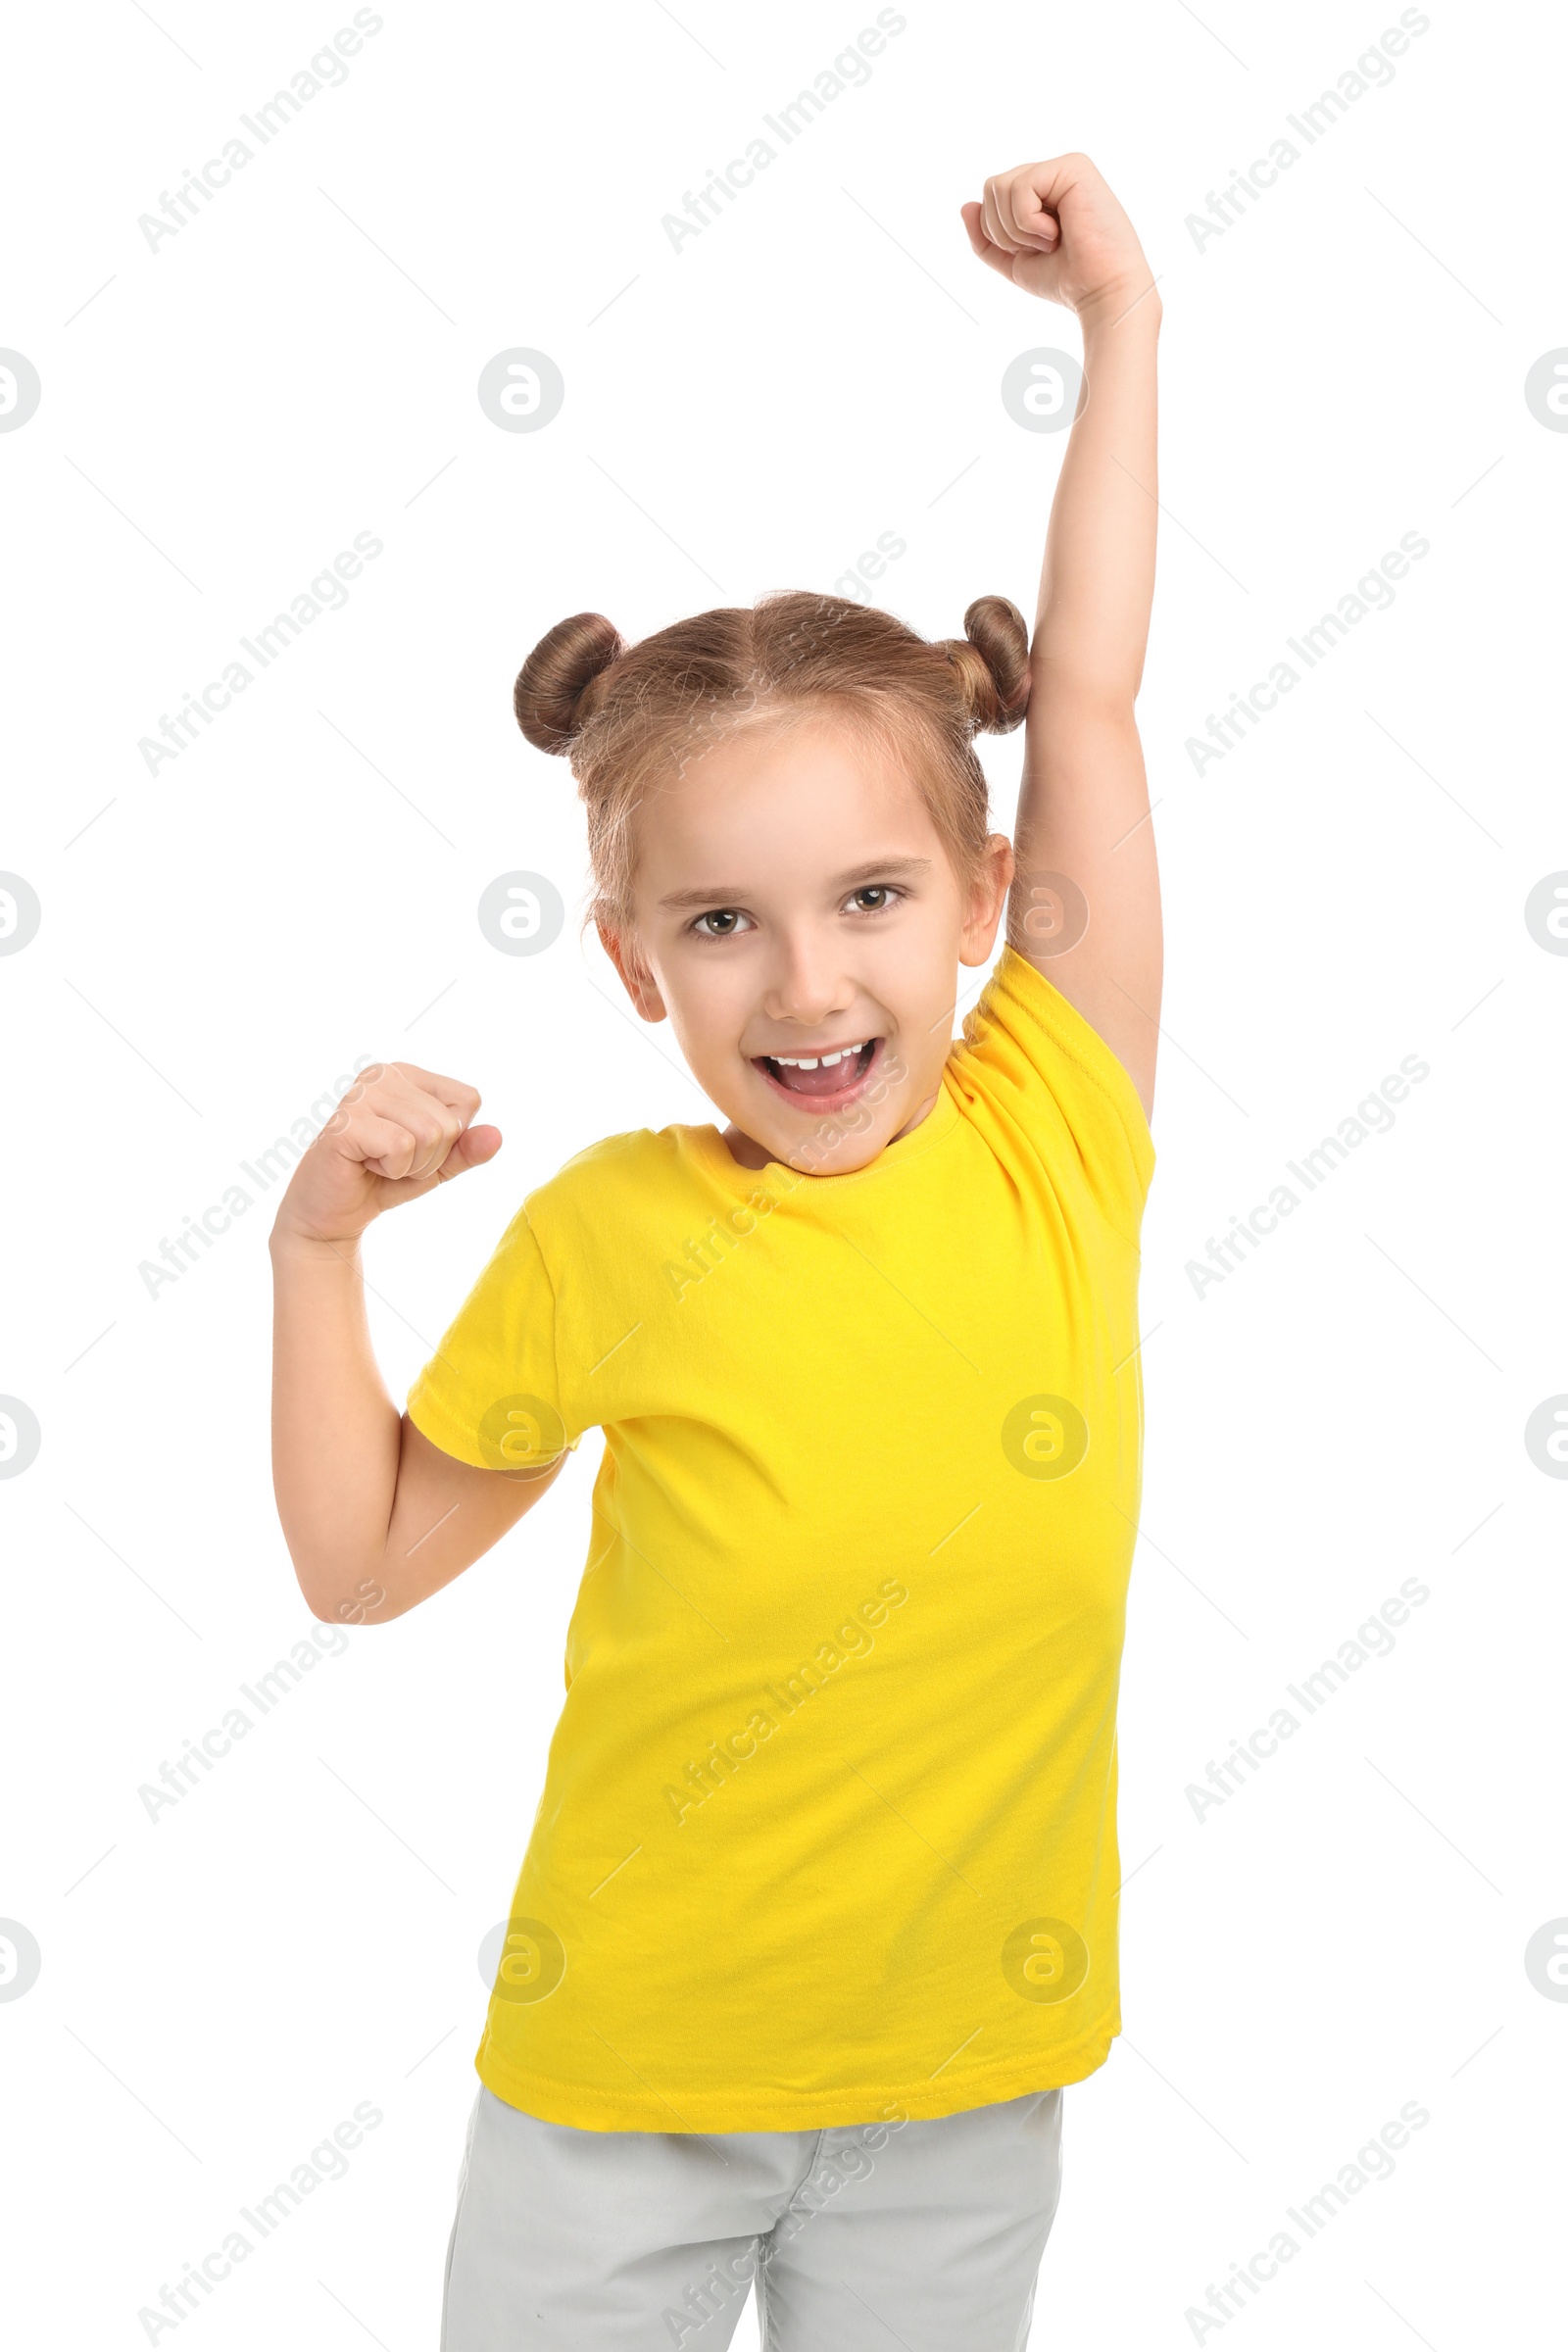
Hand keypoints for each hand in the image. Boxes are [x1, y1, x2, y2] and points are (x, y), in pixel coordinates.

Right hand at [271, 1061, 499, 1248]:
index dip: (452, 1138)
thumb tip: (497, 1136)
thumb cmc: (383, 1181)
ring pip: (430, 1134)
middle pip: (450, 1121)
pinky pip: (401, 1147)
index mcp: (407, 1075)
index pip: (468, 1099)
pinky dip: (392, 1170)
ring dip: (411, 1166)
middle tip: (393, 1162)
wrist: (333, 1214)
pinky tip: (364, 1165)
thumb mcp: (438, 1166)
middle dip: (430, 1158)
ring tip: (379, 1164)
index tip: (415, 1149)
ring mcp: (361, 1094)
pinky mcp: (346, 1122)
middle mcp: (384, 1074)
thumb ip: (467, 1150)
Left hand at [961, 153, 1154, 322]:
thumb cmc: (1066, 279)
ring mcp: (1063, 168)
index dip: (997, 233)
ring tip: (1049, 240)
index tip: (1034, 251)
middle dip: (1003, 230)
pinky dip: (1028, 221)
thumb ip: (986, 238)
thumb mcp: (1014, 262)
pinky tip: (1056, 232)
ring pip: (999, 186)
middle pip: (991, 188)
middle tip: (1040, 247)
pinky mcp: (1073, 167)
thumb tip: (965, 205)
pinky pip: (1019, 187)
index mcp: (1041, 193)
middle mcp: (1052, 174)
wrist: (1101, 292)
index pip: (991, 198)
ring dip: (1016, 228)